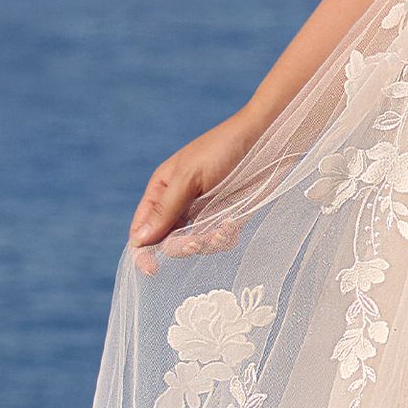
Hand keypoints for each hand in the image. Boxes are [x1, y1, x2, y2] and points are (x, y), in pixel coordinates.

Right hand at [128, 110, 261, 257]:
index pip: (143, 229)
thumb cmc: (224, 148)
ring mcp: (203, 212)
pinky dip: (225, 238)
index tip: (150, 269)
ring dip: (208, 242)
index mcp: (162, 190)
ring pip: (194, 245)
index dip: (143, 251)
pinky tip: (234, 224)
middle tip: (198, 242)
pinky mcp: (226, 217)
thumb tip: (139, 241)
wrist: (268, 139)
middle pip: (167, 243)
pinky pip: (218, 241)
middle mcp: (179, 204)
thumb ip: (166, 209)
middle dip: (182, 246)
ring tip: (224, 227)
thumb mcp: (189, 176)